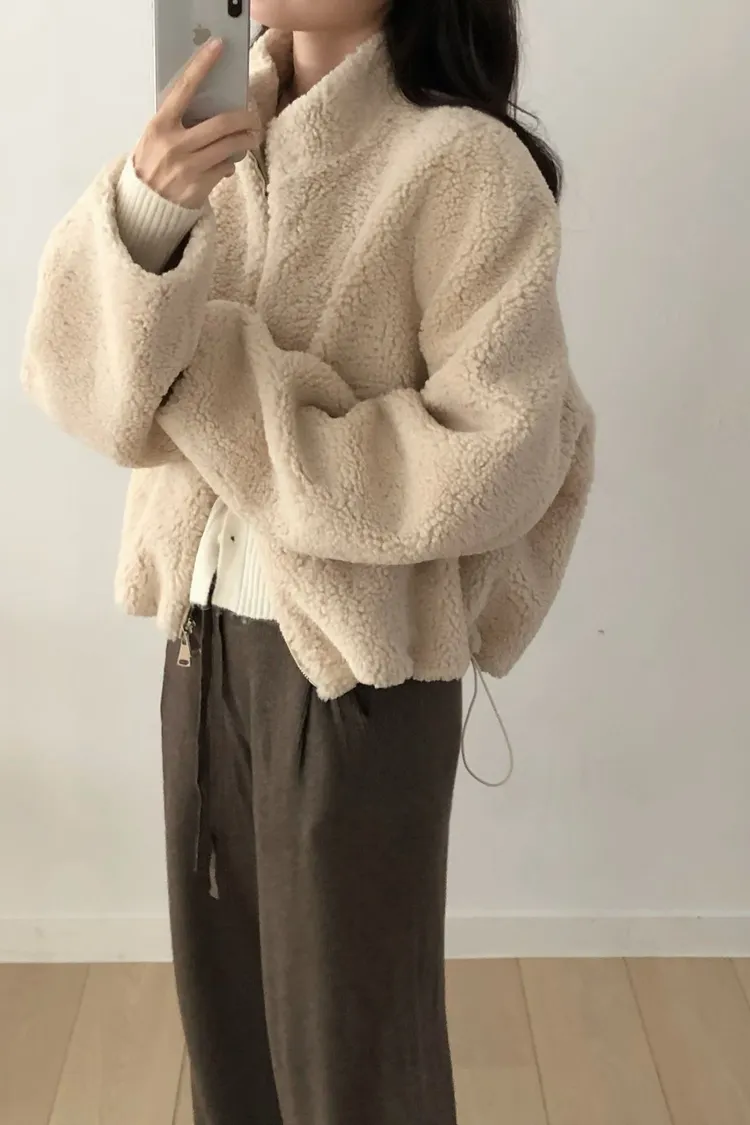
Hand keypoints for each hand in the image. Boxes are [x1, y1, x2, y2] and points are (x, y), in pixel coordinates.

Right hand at [133, 38, 259, 209]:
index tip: (218, 47)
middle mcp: (175, 144)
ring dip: (245, 140)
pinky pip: (226, 168)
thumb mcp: (155, 136)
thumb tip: (210, 104)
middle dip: (244, 119)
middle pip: (222, 124)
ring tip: (249, 137)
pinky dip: (231, 162)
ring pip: (229, 147)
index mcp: (161, 125)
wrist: (144, 203)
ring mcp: (188, 167)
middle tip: (252, 118)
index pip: (185, 88)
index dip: (202, 66)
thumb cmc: (152, 162)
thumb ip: (177, 121)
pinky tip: (228, 161)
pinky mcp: (200, 187)